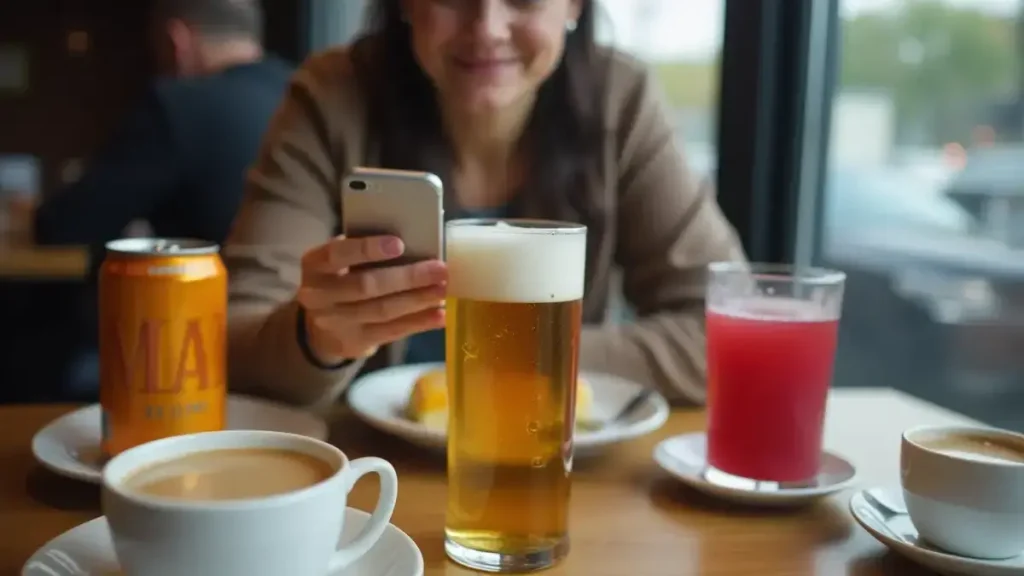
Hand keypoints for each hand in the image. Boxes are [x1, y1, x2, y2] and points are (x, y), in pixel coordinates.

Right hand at [297, 235, 446, 363]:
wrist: (321, 326)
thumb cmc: (342, 277)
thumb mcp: (341, 260)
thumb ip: (364, 248)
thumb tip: (414, 237)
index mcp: (315, 265)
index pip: (338, 253)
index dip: (367, 249)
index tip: (399, 243)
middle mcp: (319, 295)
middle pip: (366, 286)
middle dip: (407, 277)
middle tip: (440, 269)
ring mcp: (336, 323)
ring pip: (382, 311)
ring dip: (418, 300)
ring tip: (443, 290)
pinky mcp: (355, 343)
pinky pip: (391, 332)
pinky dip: (418, 323)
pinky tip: (440, 315)